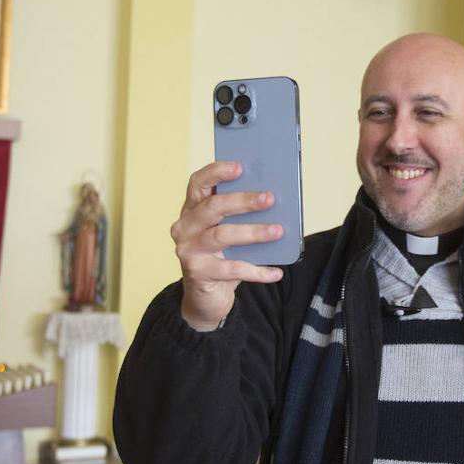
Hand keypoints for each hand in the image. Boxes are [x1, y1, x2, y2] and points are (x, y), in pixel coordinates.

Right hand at [170, 161, 283, 330]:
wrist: (206, 297)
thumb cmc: (222, 256)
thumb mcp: (229, 232)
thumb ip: (241, 216)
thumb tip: (273, 201)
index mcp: (192, 209)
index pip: (197, 183)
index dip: (216, 172)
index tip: (240, 167)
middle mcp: (184, 227)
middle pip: (213, 207)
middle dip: (243, 201)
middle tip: (270, 198)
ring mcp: (188, 250)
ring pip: (222, 235)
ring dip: (253, 232)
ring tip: (278, 231)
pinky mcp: (197, 273)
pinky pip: (231, 269)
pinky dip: (257, 271)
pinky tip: (276, 272)